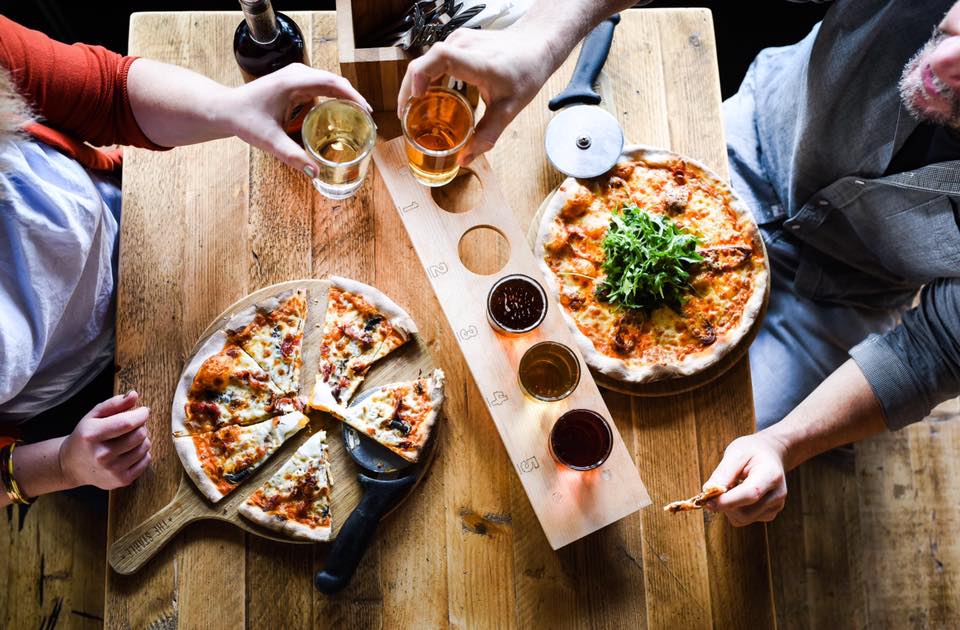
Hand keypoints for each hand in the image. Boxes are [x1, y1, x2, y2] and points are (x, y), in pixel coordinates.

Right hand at [59, 391, 151, 489]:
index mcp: (92, 435)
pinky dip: (142, 453)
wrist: (72, 465)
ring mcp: (112, 470)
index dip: (141, 414)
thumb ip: (114, 404)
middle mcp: (102, 455)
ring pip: (145, 446)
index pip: (127, 423)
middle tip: (132, 425)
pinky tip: (129, 451)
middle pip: (139, 434)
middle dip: (140, 425)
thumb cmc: (86, 436)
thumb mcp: (93, 416)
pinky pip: (146, 460)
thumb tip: (134, 395)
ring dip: (142, 439)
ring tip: (128, 438)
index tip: (143, 411)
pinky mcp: (122, 480)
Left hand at [224, 63, 370, 175]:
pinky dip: (334, 96)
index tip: (367, 111)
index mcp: (292, 82)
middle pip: (334, 80)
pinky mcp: (293, 81)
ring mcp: (295, 75)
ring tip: (358, 116)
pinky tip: (339, 112)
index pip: (332, 82)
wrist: (226, 109)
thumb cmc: (244, 120)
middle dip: (353, 97)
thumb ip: (293, 157)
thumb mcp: (270, 141)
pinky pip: (320, 85)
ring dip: (345, 96)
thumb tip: (316, 173)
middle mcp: (295, 73)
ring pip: (329, 81)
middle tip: (367, 119)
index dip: (353, 95)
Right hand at [397, 26, 559, 164]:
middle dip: (408, 90)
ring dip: (416, 84)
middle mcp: (465, 46)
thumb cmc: (525, 72)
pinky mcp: (458, 41)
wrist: (536, 46)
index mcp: (478, 62)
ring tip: (413, 110)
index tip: (415, 98)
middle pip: (424, 62)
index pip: (440, 58)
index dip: (420, 75)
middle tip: (405, 117)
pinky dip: (427, 78)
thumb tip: (464, 159)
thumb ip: (487, 136)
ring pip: (426, 61)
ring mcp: (460, 40)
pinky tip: (428, 96)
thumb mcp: (509, 110)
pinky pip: (434, 59)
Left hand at [703, 432, 788, 526]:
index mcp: (771, 475)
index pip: (750, 494)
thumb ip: (723, 473)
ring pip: (743, 519)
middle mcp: (777, 494)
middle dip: (724, 505)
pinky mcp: (770, 513)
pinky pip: (745, 519)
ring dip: (728, 508)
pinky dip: (735, 510)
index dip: (727, 500)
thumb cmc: (752, 451)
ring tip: (729, 487)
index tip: (707, 500)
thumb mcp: (736, 453)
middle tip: (714, 489)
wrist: (771, 453)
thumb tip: (708, 491)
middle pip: (745, 512)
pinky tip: (737, 494)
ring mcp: (776, 506)